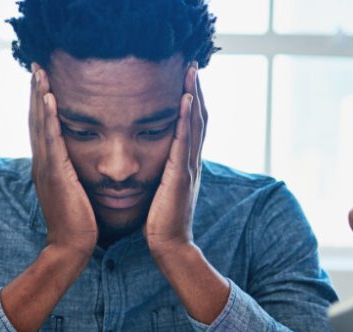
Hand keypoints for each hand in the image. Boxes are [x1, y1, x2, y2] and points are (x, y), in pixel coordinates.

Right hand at [30, 63, 97, 255]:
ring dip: (40, 97)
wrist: (71, 248)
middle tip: (37, 66)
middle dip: (37, 92)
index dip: (41, 104)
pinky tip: (50, 98)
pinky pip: (52, 139)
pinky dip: (49, 117)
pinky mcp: (56, 174)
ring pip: (40, 125)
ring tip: (40, 73)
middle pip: (36, 120)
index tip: (43, 81)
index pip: (42, 128)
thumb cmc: (77, 225)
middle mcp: (42, 164)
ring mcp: (46, 168)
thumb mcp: (73, 193)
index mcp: (47, 167)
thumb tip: (77, 167)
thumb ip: (71, 177)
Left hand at [146, 62, 205, 256]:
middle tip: (193, 64)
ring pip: (196, 124)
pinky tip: (185, 100)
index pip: (193, 125)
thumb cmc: (160, 222)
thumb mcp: (162, 189)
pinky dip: (187, 119)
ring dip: (194, 96)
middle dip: (197, 90)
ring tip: (192, 72)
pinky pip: (185, 141)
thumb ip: (163, 173)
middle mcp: (192, 162)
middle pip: (199, 117)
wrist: (169, 246)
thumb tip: (153, 162)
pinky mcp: (181, 175)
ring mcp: (189, 167)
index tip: (187, 78)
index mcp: (186, 164)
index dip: (192, 100)